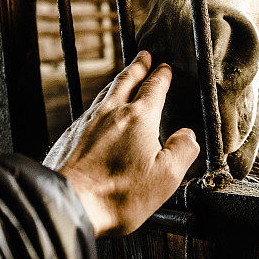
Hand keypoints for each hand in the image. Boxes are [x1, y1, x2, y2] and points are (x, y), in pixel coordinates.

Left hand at [44, 51, 198, 236]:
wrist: (71, 203)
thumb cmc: (119, 194)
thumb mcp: (166, 177)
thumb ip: (183, 151)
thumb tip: (188, 135)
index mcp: (138, 118)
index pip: (153, 88)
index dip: (161, 76)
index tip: (164, 67)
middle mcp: (111, 113)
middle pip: (126, 81)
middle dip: (138, 67)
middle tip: (143, 55)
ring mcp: (88, 122)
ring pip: (106, 92)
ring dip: (119, 80)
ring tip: (124, 75)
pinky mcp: (71, 135)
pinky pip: (90, 109)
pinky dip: (101, 101)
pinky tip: (100, 109)